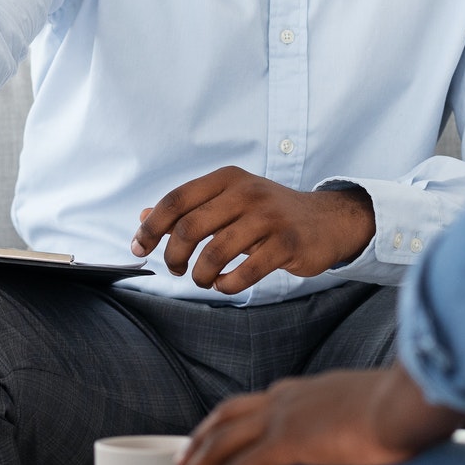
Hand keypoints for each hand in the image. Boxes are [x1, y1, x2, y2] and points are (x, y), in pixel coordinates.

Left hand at [129, 166, 375, 294]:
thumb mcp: (229, 202)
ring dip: (200, 275)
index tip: (139, 247)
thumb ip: (188, 209)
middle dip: (173, 255)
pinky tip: (225, 284)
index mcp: (227, 179)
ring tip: (202, 279)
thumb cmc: (268, 213)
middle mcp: (246, 192)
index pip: (176, 200)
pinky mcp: (287, 244)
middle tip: (174, 269)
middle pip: (190, 227)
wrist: (325, 220)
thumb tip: (143, 217)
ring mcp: (269, 217)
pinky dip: (226, 284)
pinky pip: (245, 272)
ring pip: (215, 252)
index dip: (151, 227)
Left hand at [168, 364, 461, 464]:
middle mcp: (287, 397)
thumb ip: (364, 419)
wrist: (411, 400)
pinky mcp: (287, 443)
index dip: (228, 421)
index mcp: (306, 389)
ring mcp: (283, 418)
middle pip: (226, 420)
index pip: (255, 403)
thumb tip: (376, 434)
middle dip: (198, 444)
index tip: (213, 437)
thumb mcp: (378, 408)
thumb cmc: (408, 407)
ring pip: (220, 448)